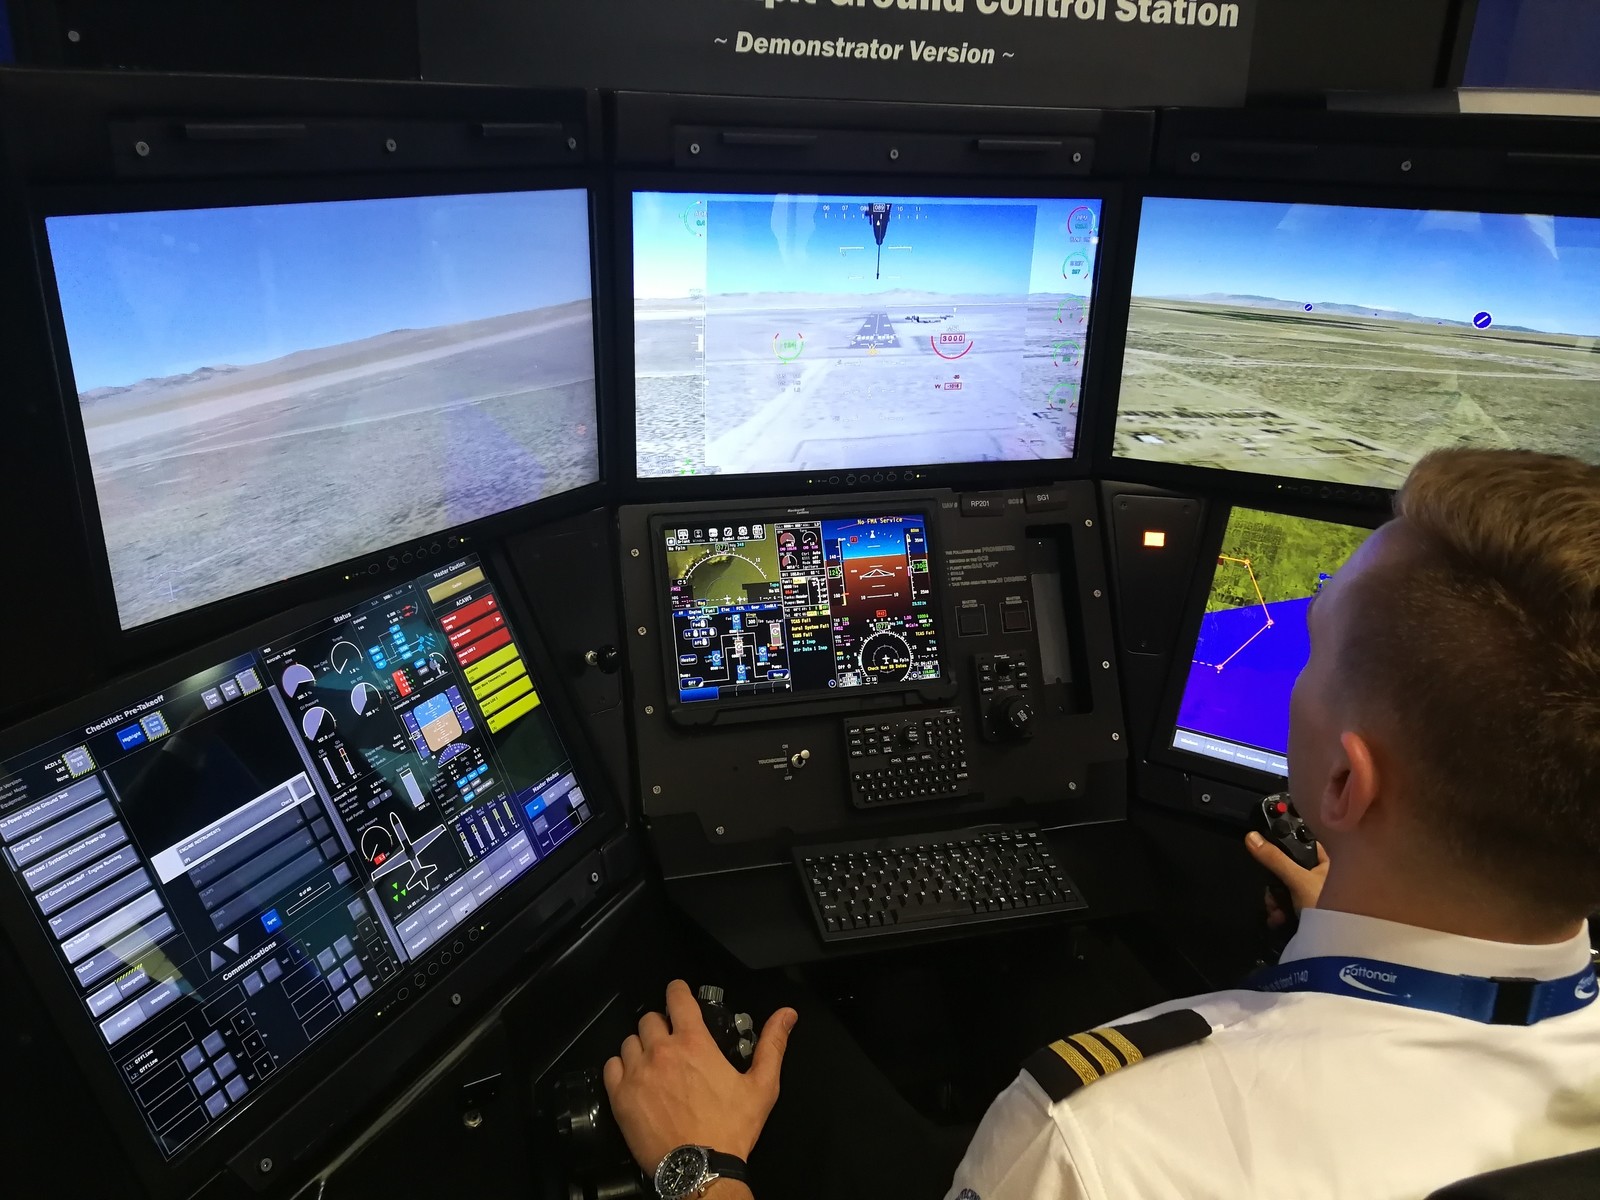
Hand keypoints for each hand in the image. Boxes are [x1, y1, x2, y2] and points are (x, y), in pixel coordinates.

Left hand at [603, 979, 797, 1176]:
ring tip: (653, 1062)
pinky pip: (611, 1066)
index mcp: (694, 1043)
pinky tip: (634, 1078)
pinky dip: (621, 1067)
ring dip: (641, 1046)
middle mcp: (662, 1051)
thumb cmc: (731, 1128)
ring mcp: (638, 1073)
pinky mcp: (620, 1097)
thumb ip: (773, 1045)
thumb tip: (787, 1015)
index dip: (677, 990)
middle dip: (661, 1025)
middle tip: (671, 1041)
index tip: (678, 993)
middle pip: (650, 1019)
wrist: (700, 1170)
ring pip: (629, 1041)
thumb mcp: (762, 1086)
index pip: (677, 998)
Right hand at [1245, 832, 1328, 927]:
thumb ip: (1275, 859)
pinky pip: (1287, 906)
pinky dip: (1280, 913)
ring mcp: (1314, 897)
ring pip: (1285, 890)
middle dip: (1275, 884)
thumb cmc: (1326, 905)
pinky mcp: (1307, 914)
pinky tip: (1279, 919)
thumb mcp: (1298, 879)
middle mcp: (1323, 878)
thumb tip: (1252, 837)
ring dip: (1275, 901)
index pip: (1305, 845)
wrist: (1335, 944)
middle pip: (1288, 870)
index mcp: (1329, 863)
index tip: (1270, 851)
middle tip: (1273, 893)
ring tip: (1276, 911)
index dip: (1287, 846)